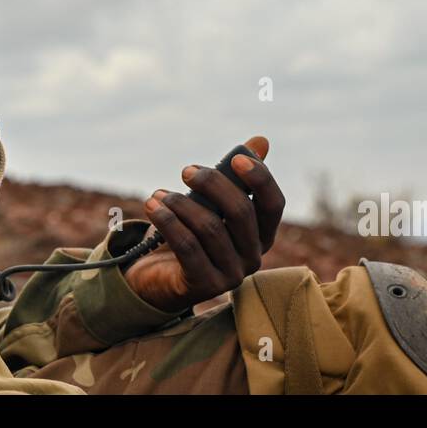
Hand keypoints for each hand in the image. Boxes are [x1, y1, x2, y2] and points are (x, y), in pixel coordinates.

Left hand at [124, 135, 285, 312]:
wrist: (157, 276)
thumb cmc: (189, 233)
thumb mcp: (210, 203)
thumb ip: (234, 176)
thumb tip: (261, 141)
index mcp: (261, 233)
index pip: (273, 204)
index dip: (260, 179)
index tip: (235, 158)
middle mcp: (253, 256)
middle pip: (241, 212)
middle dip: (212, 184)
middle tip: (186, 171)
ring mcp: (232, 275)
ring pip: (210, 228)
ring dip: (180, 203)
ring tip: (158, 194)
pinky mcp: (205, 286)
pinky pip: (188, 247)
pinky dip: (168, 221)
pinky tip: (152, 206)